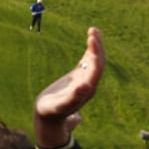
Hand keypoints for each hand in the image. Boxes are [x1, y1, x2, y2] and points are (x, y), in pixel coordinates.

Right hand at [34, 27, 104, 148]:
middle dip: (97, 46)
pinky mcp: (78, 77)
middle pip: (99, 62)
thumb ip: (73, 97)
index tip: (91, 39)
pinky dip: (90, 50)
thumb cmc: (52, 112)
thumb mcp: (60, 105)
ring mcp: (84, 79)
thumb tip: (86, 86)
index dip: (96, 52)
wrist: (48, 118)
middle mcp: (89, 83)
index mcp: (88, 89)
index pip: (97, 67)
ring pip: (95, 60)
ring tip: (93, 30)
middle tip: (93, 31)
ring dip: (95, 46)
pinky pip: (88, 62)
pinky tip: (90, 40)